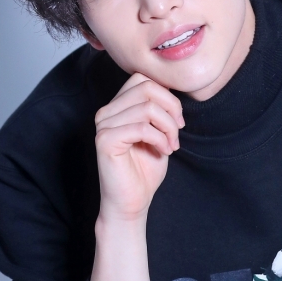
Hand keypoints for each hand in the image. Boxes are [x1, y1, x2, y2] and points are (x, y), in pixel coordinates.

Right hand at [94, 72, 184, 221]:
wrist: (132, 201)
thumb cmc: (145, 170)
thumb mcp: (159, 132)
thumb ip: (160, 110)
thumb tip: (172, 91)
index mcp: (117, 107)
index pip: (142, 79)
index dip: (167, 96)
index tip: (178, 121)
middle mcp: (106, 112)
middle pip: (146, 87)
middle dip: (171, 108)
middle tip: (178, 132)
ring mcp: (103, 125)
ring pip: (147, 107)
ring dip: (169, 127)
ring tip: (172, 145)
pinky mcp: (105, 140)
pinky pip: (141, 127)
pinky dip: (160, 139)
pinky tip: (164, 151)